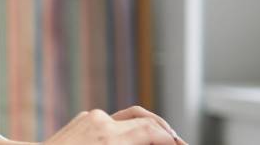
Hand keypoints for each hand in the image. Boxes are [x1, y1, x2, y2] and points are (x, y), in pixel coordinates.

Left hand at [35, 108, 180, 144]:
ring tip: (159, 140)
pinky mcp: (83, 118)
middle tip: (176, 143)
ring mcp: (91, 117)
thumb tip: (155, 142)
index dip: (171, 140)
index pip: (152, 132)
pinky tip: (133, 140)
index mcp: (110, 139)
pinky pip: (112, 121)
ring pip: (130, 117)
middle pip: (145, 118)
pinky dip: (127, 129)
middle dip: (164, 131)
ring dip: (147, 127)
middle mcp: (101, 123)